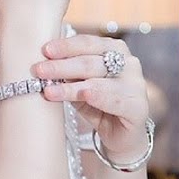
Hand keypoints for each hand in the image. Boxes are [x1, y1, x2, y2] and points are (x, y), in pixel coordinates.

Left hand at [33, 34, 151, 160]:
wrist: (121, 135)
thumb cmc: (97, 103)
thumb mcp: (78, 85)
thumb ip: (67, 74)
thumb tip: (42, 64)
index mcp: (114, 49)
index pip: (87, 43)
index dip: (65, 46)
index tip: (44, 50)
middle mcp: (128, 62)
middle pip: (90, 61)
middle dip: (61, 66)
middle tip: (38, 70)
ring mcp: (136, 84)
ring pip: (98, 81)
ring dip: (71, 86)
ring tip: (48, 90)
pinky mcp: (139, 107)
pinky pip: (115, 99)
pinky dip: (98, 96)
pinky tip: (83, 95)